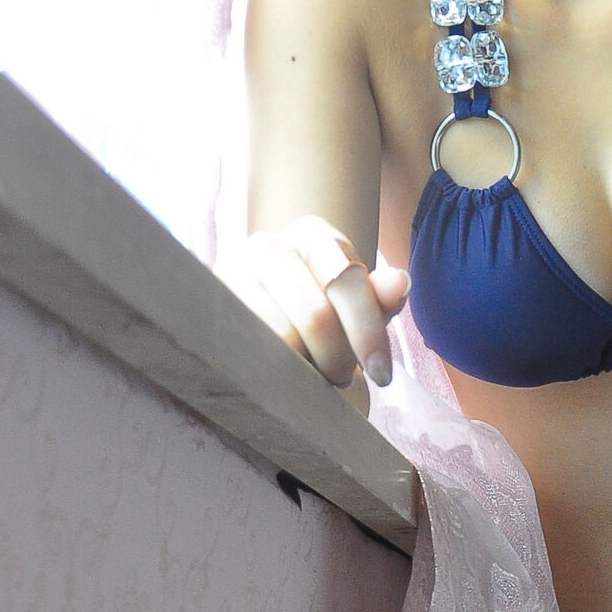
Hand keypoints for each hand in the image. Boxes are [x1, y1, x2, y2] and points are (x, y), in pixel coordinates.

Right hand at [230, 215, 410, 389]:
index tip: (382, 375)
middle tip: (341, 377)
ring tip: (311, 370)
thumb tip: (400, 283)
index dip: (368, 334)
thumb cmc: (321, 304)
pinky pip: (250, 351)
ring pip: (281, 340)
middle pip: (316, 318)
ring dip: (306, 369)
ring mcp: (233, 271)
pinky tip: (282, 370)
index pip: (348, 285)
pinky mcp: (211, 303)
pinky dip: (275, 370)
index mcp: (314, 234)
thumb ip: (380, 297)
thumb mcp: (355, 302)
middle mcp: (269, 244)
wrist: (261, 304)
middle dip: (337, 359)